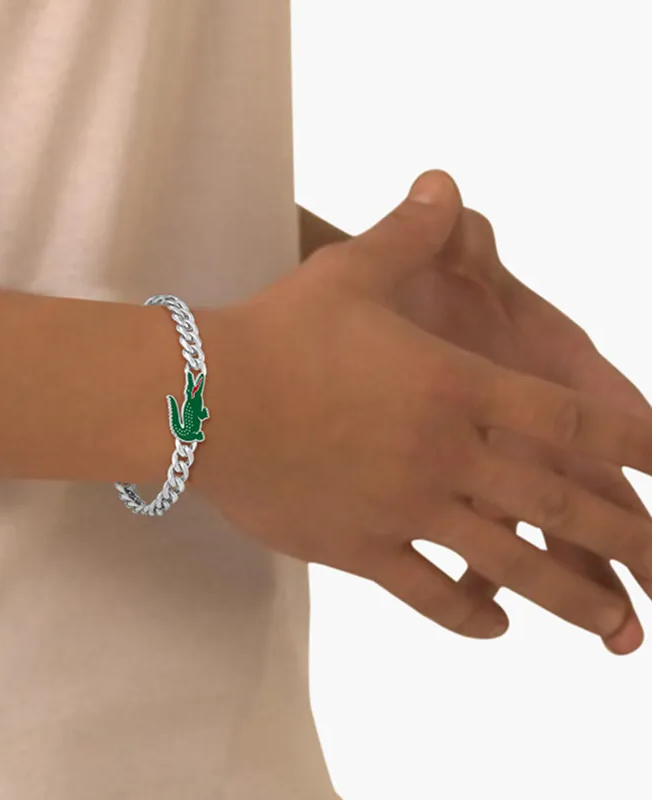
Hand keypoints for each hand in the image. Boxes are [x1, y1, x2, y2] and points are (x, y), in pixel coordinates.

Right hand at [194, 174, 651, 642]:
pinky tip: (495, 625)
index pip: (569, 420)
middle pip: (557, 503)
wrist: (206, 400)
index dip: (633, 443)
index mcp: (455, 387)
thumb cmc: (278, 332)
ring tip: (613, 625)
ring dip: (568, 597)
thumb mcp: (348, 272)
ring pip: (506, 563)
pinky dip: (469, 614)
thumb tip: (443, 182)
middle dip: (629, 535)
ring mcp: (405, 509)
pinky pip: (429, 593)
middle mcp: (445, 454)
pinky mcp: (359, 549)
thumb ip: (410, 234)